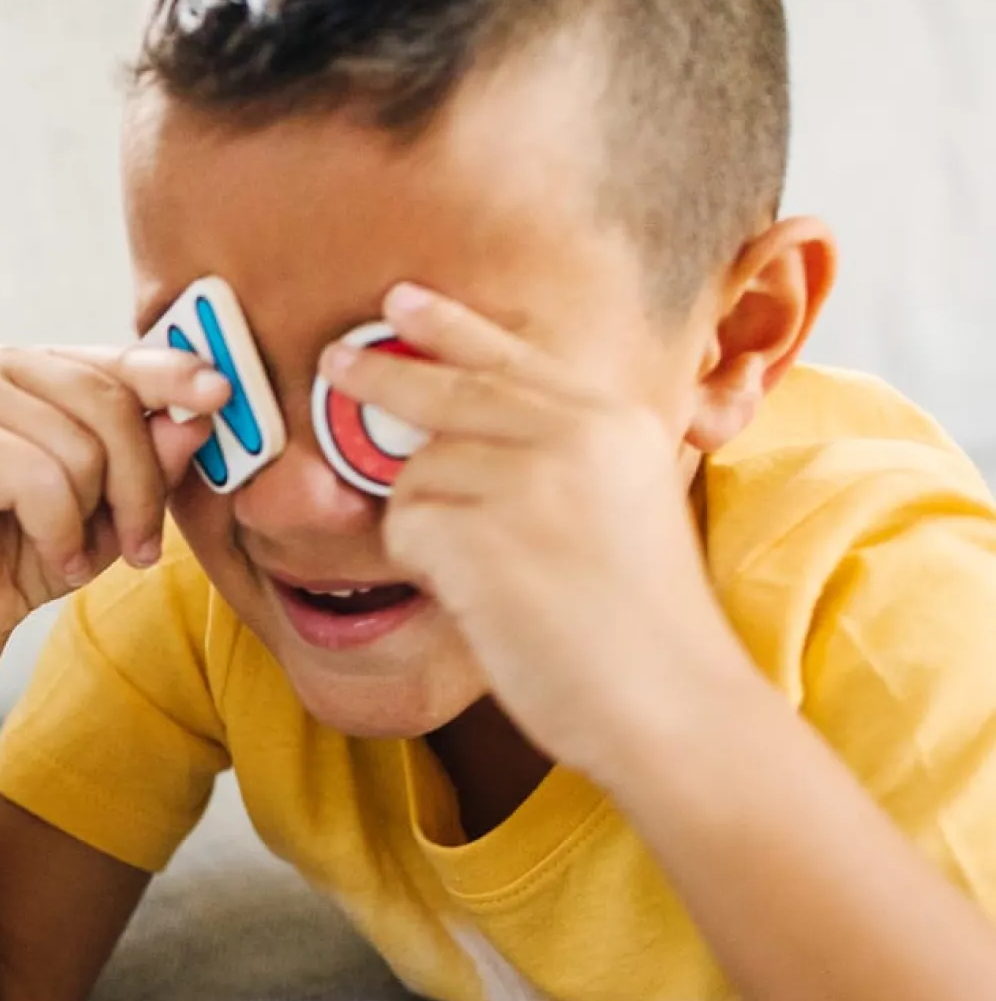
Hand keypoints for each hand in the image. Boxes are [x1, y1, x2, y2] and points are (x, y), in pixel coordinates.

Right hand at [0, 345, 230, 662]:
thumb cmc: (33, 552)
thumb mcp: (114, 512)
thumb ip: (153, 464)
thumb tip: (197, 418)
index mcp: (51, 370)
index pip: (124, 360)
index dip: (175, 373)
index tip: (222, 393)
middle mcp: (6, 367)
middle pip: (112, 404)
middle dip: (140, 487)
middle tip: (141, 548)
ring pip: (79, 446)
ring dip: (88, 520)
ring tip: (69, 552)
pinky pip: (40, 477)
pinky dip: (56, 532)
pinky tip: (47, 555)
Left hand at [319, 284, 761, 788]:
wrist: (666, 699)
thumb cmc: (640, 627)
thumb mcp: (625, 505)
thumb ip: (563, 459)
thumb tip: (460, 440)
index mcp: (613, 422)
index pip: (513, 357)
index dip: (449, 326)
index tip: (400, 300)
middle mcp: (572, 436)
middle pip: (448, 391)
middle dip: (381, 376)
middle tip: (333, 361)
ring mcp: (526, 483)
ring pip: (418, 472)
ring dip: (423, 521)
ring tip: (481, 573)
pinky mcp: (482, 537)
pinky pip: (405, 527)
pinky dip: (419, 562)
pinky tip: (470, 594)